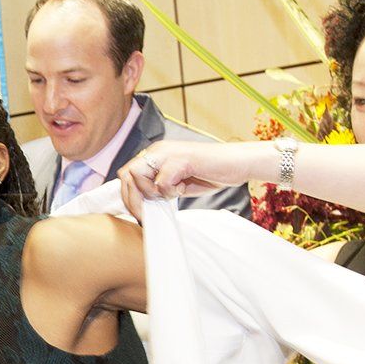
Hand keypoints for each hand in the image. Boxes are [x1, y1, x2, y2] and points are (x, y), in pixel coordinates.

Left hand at [119, 141, 235, 219]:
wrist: (237, 163)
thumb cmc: (211, 173)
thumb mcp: (178, 182)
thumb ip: (159, 188)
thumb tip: (140, 204)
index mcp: (156, 154)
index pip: (127, 173)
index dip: (128, 195)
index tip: (138, 212)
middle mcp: (158, 150)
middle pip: (126, 174)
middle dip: (132, 199)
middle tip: (145, 213)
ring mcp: (168, 152)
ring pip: (138, 175)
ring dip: (152, 192)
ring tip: (171, 194)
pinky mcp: (181, 159)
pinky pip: (161, 181)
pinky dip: (170, 191)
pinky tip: (184, 188)